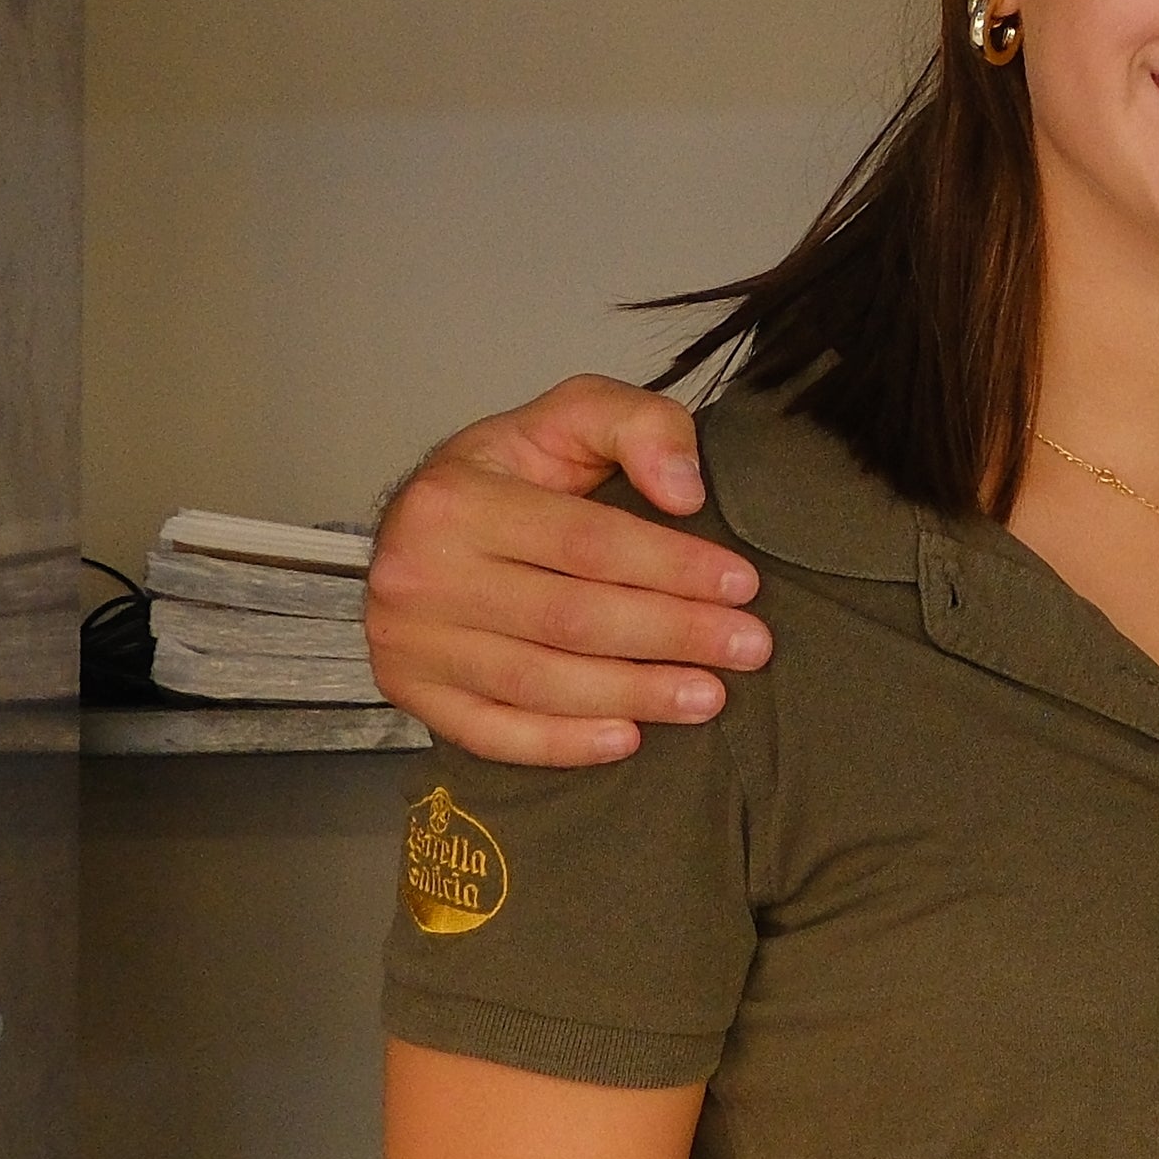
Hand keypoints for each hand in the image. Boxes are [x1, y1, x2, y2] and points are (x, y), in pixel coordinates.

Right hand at [365, 374, 764, 768]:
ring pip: (538, 682)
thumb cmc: (511, 471)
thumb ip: (639, 426)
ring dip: (634, 695)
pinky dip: (561, 743)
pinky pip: (489, 731)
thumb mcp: (572, 416)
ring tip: (710, 697)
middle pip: (570, 619)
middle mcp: (421, 573)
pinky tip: (626, 739)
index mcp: (457, 499)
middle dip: (673, 636)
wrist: (424, 521)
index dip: (673, 568)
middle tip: (749, 648)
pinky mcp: (409, 690)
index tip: (743, 586)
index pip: (587, 543)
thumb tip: (685, 491)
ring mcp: (408, 640)